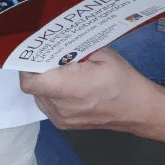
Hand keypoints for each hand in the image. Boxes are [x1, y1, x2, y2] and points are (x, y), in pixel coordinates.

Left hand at [19, 47, 156, 130]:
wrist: (137, 109)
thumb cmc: (123, 82)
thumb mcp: (102, 53)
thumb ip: (75, 48)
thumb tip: (56, 40)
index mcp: (71, 87)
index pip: (31, 80)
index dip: (28, 65)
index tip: (35, 54)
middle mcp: (62, 106)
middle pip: (34, 85)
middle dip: (39, 69)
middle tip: (53, 58)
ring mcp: (62, 118)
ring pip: (38, 95)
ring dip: (45, 82)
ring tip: (62, 72)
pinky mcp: (63, 123)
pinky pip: (46, 104)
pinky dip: (51, 93)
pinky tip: (67, 84)